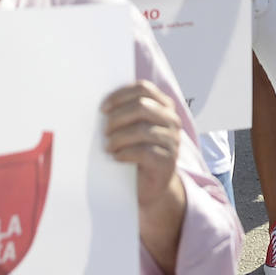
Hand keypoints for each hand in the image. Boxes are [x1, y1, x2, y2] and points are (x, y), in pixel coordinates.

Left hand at [102, 81, 181, 207]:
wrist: (152, 186)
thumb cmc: (138, 152)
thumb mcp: (134, 128)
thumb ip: (127, 113)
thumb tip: (103, 106)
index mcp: (164, 105)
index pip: (143, 88)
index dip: (121, 95)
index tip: (103, 108)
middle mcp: (172, 119)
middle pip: (142, 107)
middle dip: (117, 117)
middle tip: (104, 131)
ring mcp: (173, 140)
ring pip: (141, 130)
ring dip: (118, 138)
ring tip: (107, 147)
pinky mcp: (168, 161)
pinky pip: (144, 152)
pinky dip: (125, 153)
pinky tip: (116, 157)